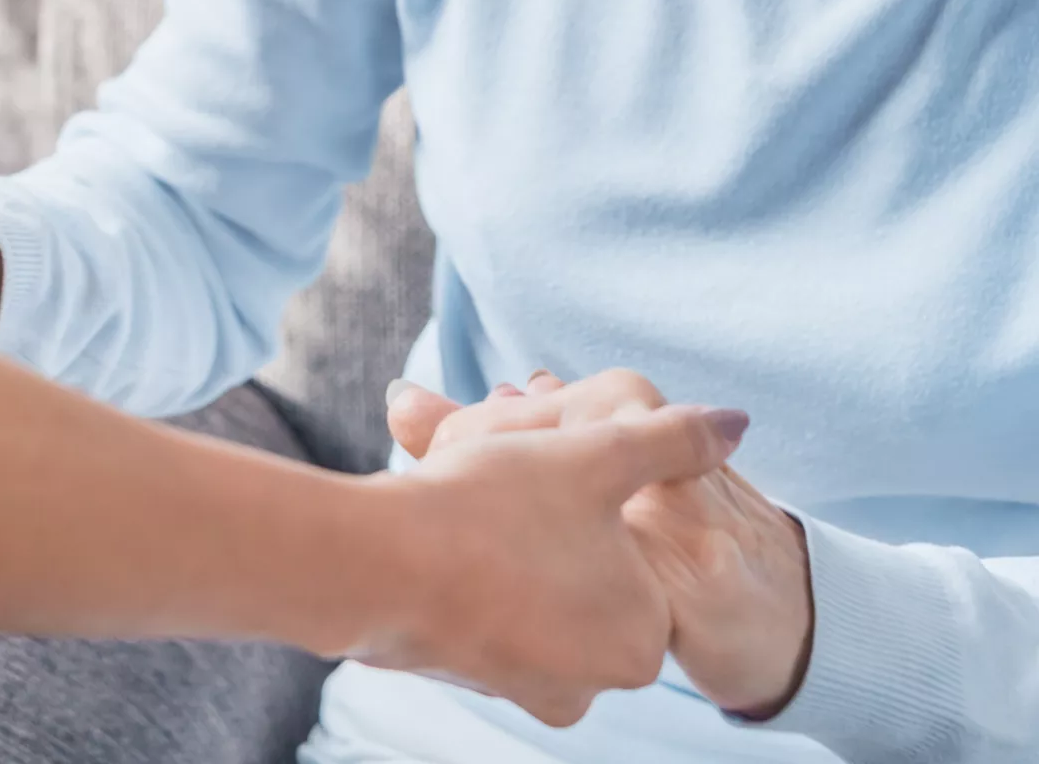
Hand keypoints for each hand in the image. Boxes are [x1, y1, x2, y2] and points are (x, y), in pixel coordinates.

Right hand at [390, 368, 813, 721]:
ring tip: (476, 496)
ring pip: (540, 581)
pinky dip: (480, 566)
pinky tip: (451, 529)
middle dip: (558, 509)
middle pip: (590, 564)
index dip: (597, 485)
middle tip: (515, 471)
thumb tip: (737, 427)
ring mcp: (532, 687)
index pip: (640, 542)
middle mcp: (595, 680)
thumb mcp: (599, 454)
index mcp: (642, 635)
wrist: (375, 565)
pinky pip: (496, 605)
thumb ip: (675, 440)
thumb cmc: (494, 508)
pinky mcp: (478, 677)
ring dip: (516, 532)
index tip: (556, 464)